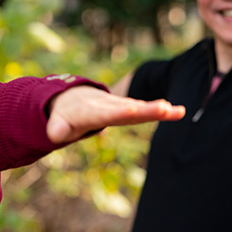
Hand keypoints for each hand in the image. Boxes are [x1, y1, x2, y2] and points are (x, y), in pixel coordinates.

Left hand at [46, 85, 184, 143]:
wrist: (72, 97)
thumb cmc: (66, 116)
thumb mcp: (58, 123)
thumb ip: (57, 128)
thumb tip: (54, 135)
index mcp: (90, 112)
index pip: (105, 114)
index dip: (118, 112)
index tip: (133, 110)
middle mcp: (107, 106)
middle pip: (127, 109)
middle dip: (145, 110)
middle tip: (164, 108)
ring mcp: (118, 106)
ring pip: (138, 107)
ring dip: (155, 109)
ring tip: (175, 110)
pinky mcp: (127, 108)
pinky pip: (143, 109)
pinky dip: (158, 110)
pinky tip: (177, 111)